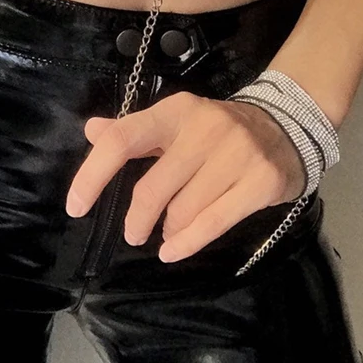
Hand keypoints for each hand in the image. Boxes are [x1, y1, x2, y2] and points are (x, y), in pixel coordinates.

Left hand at [65, 90, 307, 262]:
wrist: (286, 126)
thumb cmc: (217, 131)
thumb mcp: (175, 122)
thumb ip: (133, 130)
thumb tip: (91, 129)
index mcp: (176, 111)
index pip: (123, 140)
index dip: (93, 174)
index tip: (76, 206)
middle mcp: (205, 127)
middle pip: (152, 188)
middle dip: (137, 219)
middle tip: (133, 234)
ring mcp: (237, 154)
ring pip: (182, 211)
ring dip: (169, 229)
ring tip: (171, 229)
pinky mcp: (261, 180)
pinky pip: (213, 223)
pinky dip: (187, 243)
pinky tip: (173, 251)